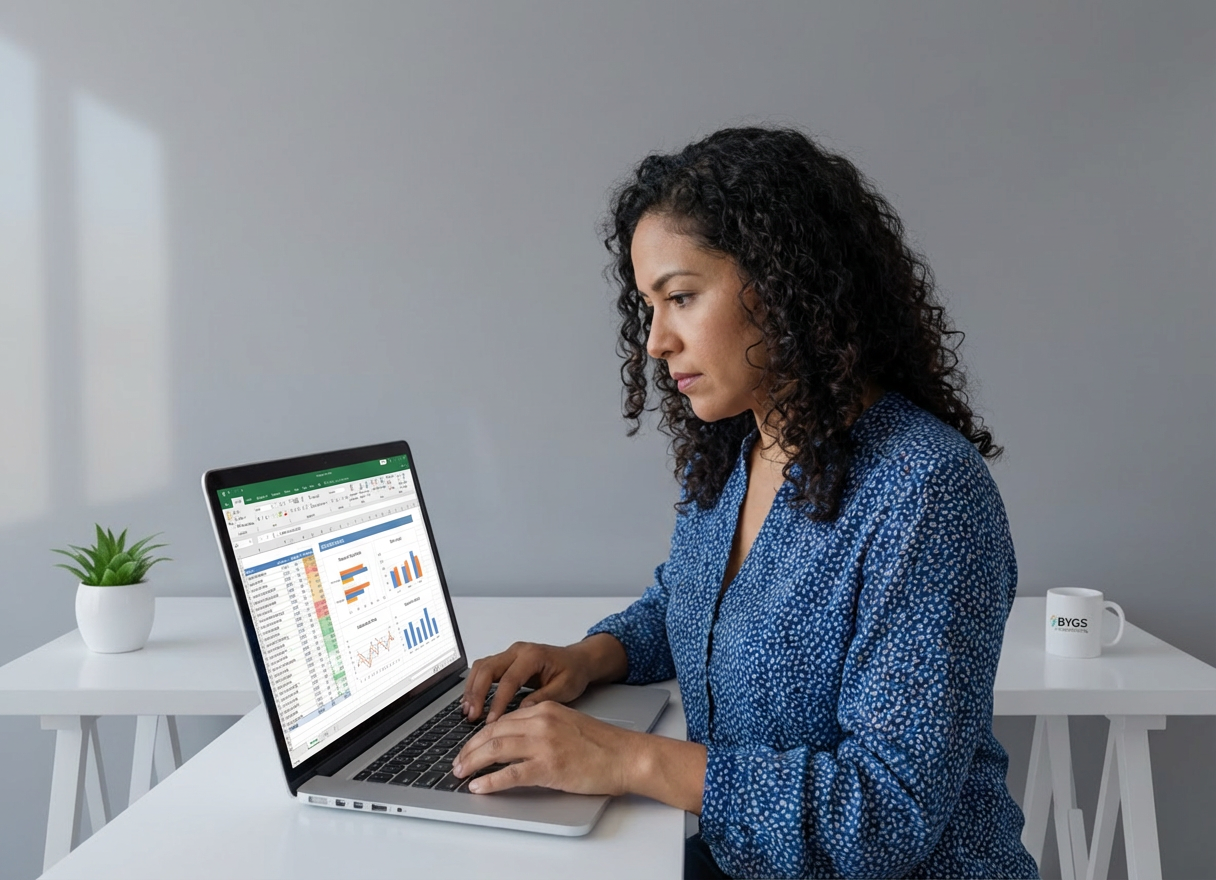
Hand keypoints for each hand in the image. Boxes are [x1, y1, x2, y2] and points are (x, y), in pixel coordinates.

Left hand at [452, 701, 634, 794]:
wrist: (626, 755)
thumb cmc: (603, 744)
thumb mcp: (567, 723)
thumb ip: (542, 726)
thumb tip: (515, 741)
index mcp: (545, 709)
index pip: (502, 720)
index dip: (480, 736)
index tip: (469, 747)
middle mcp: (541, 721)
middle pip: (493, 732)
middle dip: (470, 749)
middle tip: (458, 763)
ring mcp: (544, 743)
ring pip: (496, 750)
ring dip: (473, 763)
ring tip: (461, 774)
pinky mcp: (549, 766)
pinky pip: (510, 774)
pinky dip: (490, 781)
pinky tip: (479, 786)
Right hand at [461, 635, 624, 722]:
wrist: (578, 660)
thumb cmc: (573, 672)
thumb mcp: (564, 688)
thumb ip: (542, 699)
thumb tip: (521, 712)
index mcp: (533, 656)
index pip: (509, 680)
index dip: (497, 702)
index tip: (491, 721)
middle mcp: (518, 651)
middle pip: (487, 668)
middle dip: (476, 693)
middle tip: (471, 715)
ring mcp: (510, 654)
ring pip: (481, 667)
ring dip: (472, 689)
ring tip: (468, 711)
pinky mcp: (506, 662)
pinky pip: (485, 670)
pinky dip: (476, 685)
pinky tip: (472, 702)